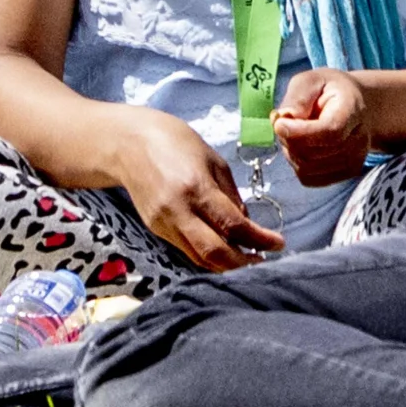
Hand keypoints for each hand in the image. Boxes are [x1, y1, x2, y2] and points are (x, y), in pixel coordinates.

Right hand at [111, 110, 283, 270]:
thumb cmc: (174, 141)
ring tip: (247, 259)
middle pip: (214, 253)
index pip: (233, 225)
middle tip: (264, 261)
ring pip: (199, 258)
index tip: (279, 244)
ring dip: (226, 265)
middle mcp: (178, 211)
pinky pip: (187, 250)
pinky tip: (223, 250)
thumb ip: (231, 195)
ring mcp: (164, 224)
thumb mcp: (212, 160)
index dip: (260, 239)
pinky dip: (208, 256)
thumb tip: (247, 225)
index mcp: (196, 188)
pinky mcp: (155, 229)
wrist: (126, 143)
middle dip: (243, 264)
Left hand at [272, 68, 372, 185]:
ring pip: (306, 168)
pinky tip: (302, 146)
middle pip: (312, 153)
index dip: (300, 132)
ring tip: (295, 132)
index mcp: (353, 110)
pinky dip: (297, 163)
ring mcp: (354, 161)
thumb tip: (283, 119)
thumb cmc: (329, 91)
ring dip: (290, 151)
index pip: (330, 132)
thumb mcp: (311, 80)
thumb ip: (298, 97)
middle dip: (288, 139)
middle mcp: (359, 140)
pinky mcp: (345, 174)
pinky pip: (308, 178)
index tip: (279, 124)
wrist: (355, 106)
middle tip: (284, 121)